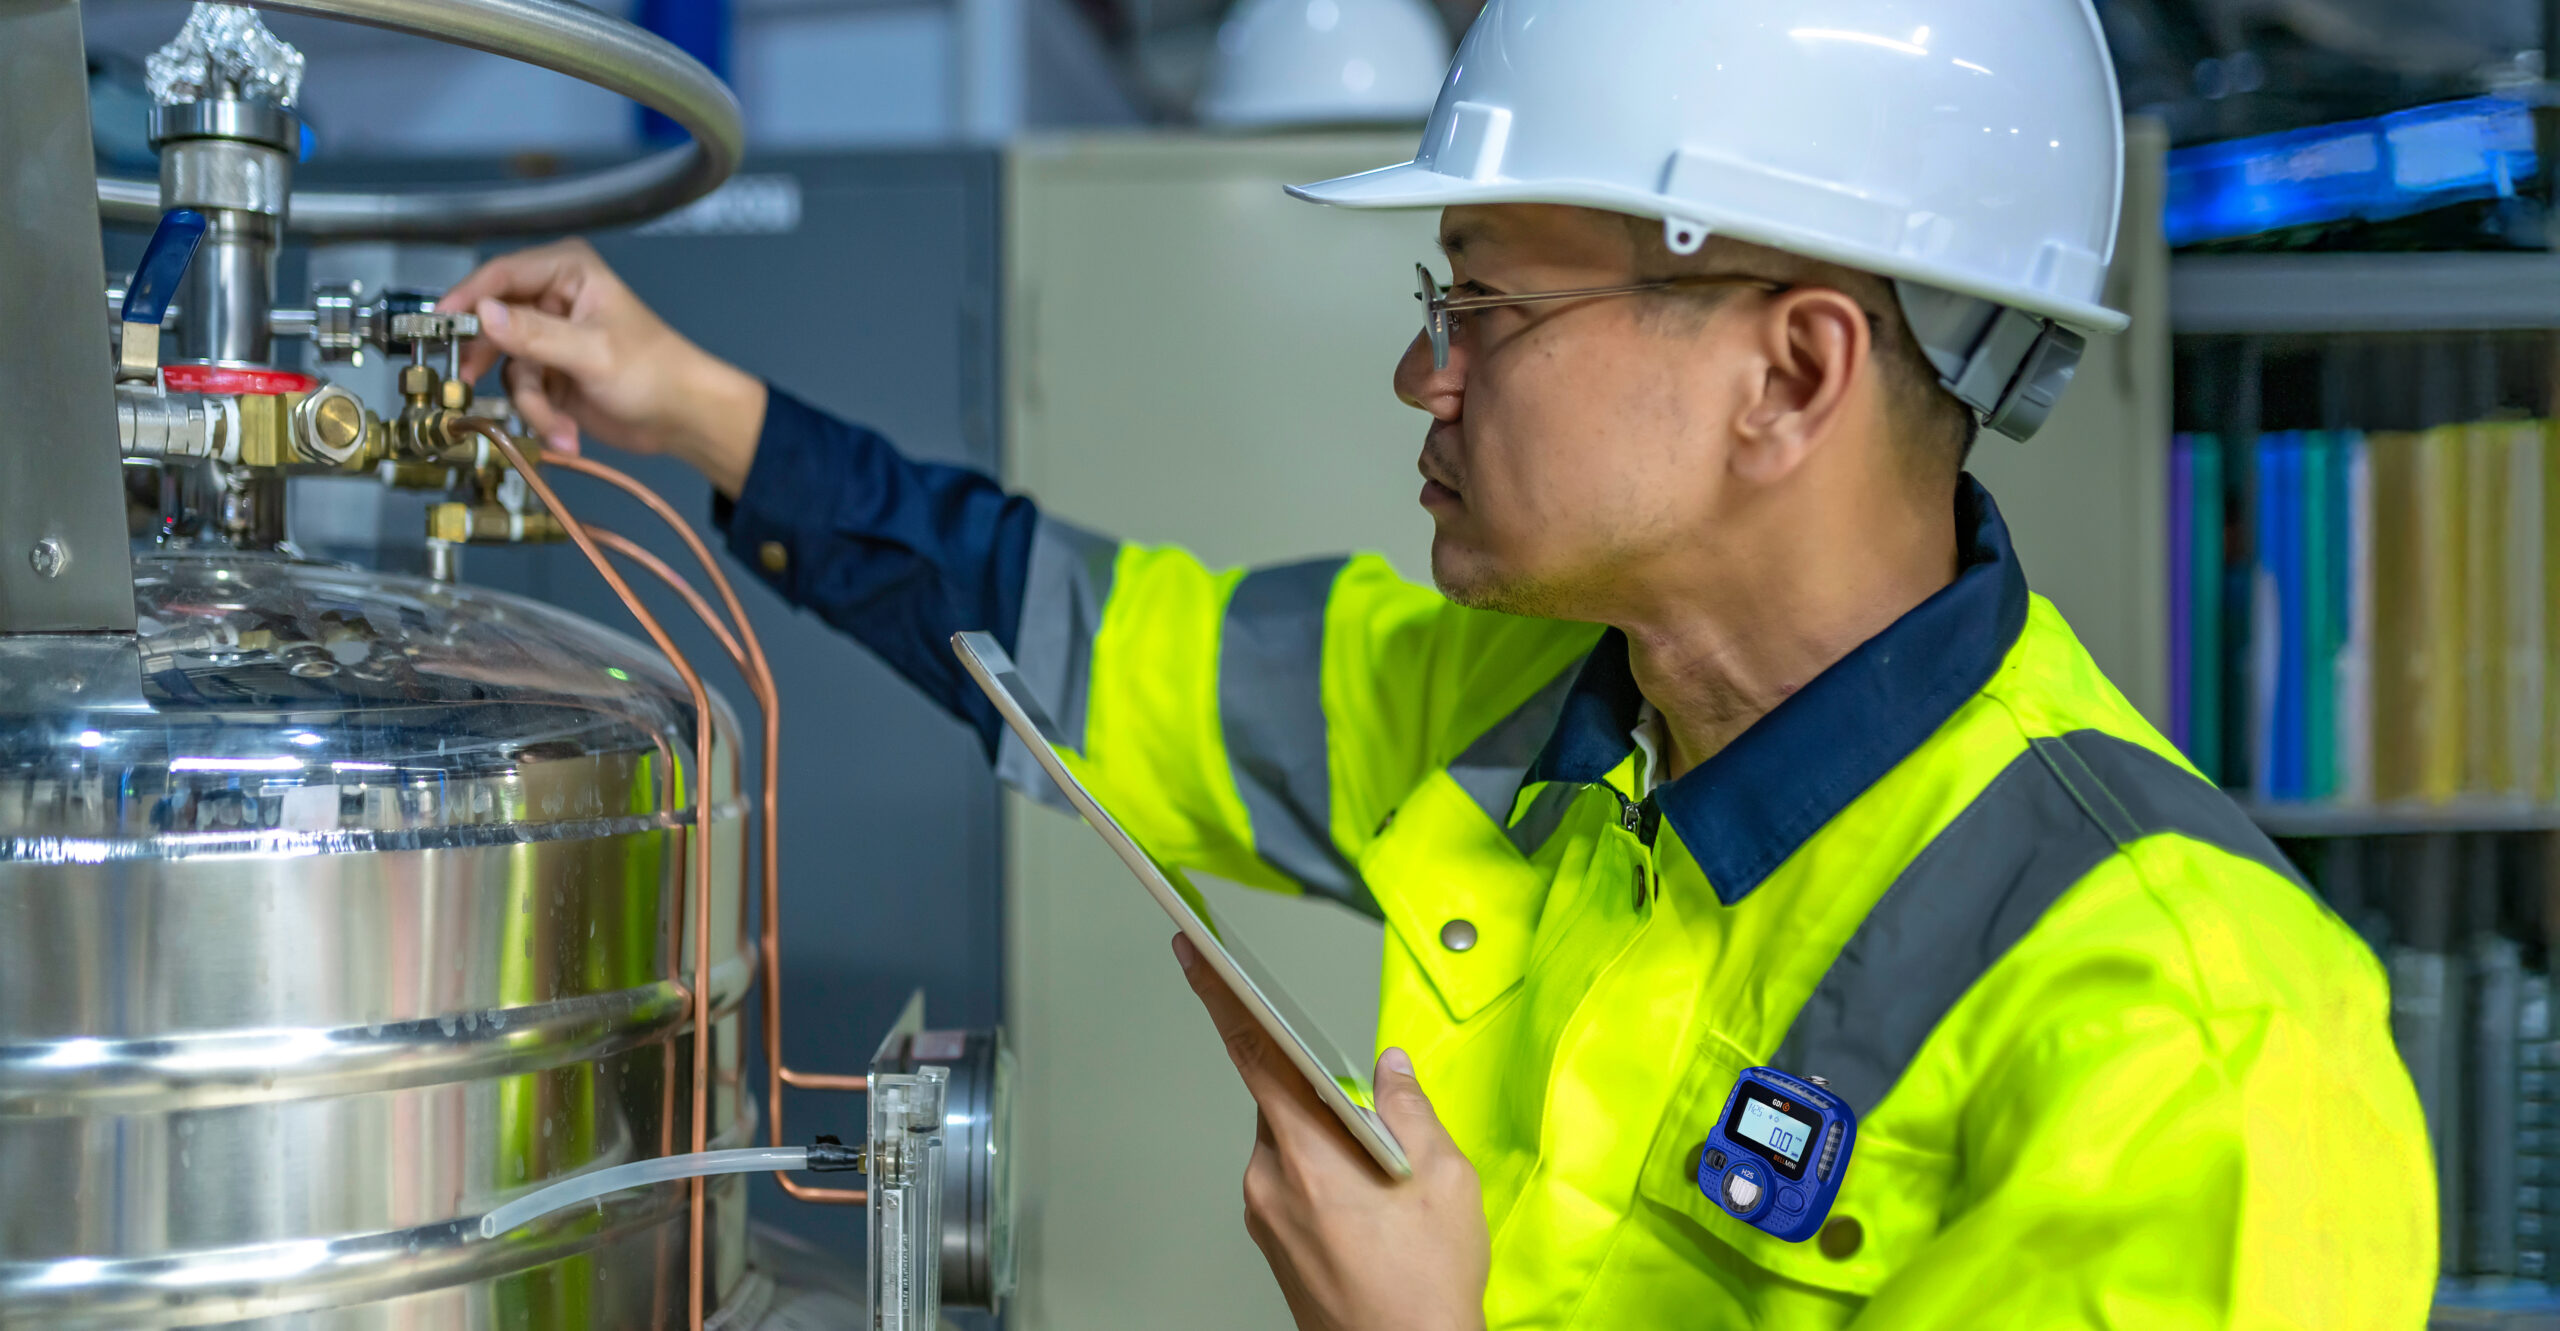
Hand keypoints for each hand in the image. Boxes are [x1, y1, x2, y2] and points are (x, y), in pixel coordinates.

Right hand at [437, 239, 766, 494]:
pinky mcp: (550, 374)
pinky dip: (542, 415)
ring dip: (531, 401)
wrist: (685, 418)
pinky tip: (567, 432)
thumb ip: (533, 334)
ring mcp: (548, 338)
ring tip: (557, 423)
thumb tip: (483, 314)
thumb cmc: (655, 371)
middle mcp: (552, 298)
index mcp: (567, 271)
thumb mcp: (591, 351)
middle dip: (491, 360)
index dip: (468, 298)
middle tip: (467, 380)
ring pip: (508, 366)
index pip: (501, 275)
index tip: (439, 323)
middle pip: (493, 321)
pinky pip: (524, 393)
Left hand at [1173, 934, 1489, 1330]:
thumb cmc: (1422, 1294)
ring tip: (1384, 1189)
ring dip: (1329, 1142)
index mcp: (1308, 1155)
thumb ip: (1412, 1111)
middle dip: (1326, 1097)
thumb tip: (1391, 1070)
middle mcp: (1270, 1182)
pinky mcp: (1271, 1239)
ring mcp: (1265, 1214)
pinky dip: (1325, 1175)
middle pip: (1282, 1100)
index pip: (1254, 1052)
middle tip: (1378, 1135)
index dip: (1220, 994)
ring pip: (1290, 1142)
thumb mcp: (1445, 1183)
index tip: (1194, 953)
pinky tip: (1368, 1209)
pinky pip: (1291, 1179)